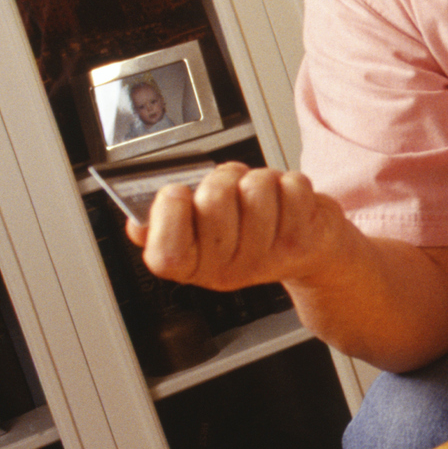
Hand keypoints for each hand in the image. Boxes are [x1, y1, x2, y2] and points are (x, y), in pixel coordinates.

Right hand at [126, 161, 350, 292]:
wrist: (309, 250)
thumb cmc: (247, 232)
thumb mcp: (197, 235)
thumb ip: (162, 227)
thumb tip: (138, 223)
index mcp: (192, 266)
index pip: (166, 252)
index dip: (170, 211)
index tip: (177, 193)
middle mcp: (228, 269)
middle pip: (213, 201)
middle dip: (222, 179)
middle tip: (230, 190)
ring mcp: (268, 257)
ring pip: (255, 187)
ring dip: (259, 179)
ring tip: (261, 197)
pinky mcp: (304, 240)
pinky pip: (292, 186)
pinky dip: (291, 183)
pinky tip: (288, 203)